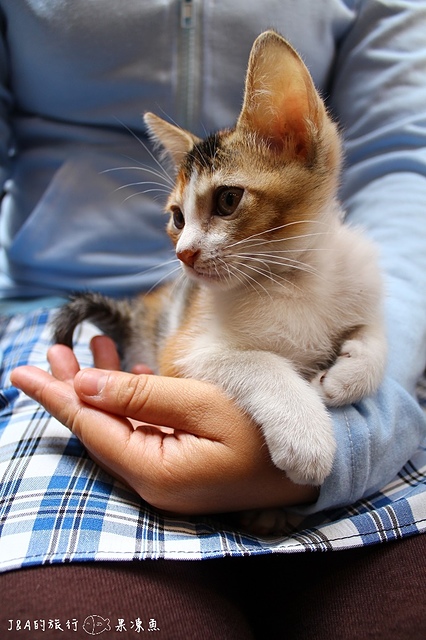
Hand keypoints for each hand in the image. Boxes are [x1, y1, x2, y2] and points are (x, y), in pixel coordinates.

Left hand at [11, 337, 318, 514]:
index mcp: (154, 470)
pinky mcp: (178, 468)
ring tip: (84, 352)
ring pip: (116, 428)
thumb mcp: (203, 405)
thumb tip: (83, 387)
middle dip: (72, 388)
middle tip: (51, 351)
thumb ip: (140, 397)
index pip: (90, 427)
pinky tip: (123, 378)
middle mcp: (151, 481)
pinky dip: (127, 403)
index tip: (21, 372)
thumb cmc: (264, 429)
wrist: (311, 465)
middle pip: (98, 428)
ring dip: (100, 391)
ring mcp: (165, 477)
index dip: (55, 396)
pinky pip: (139, 433)